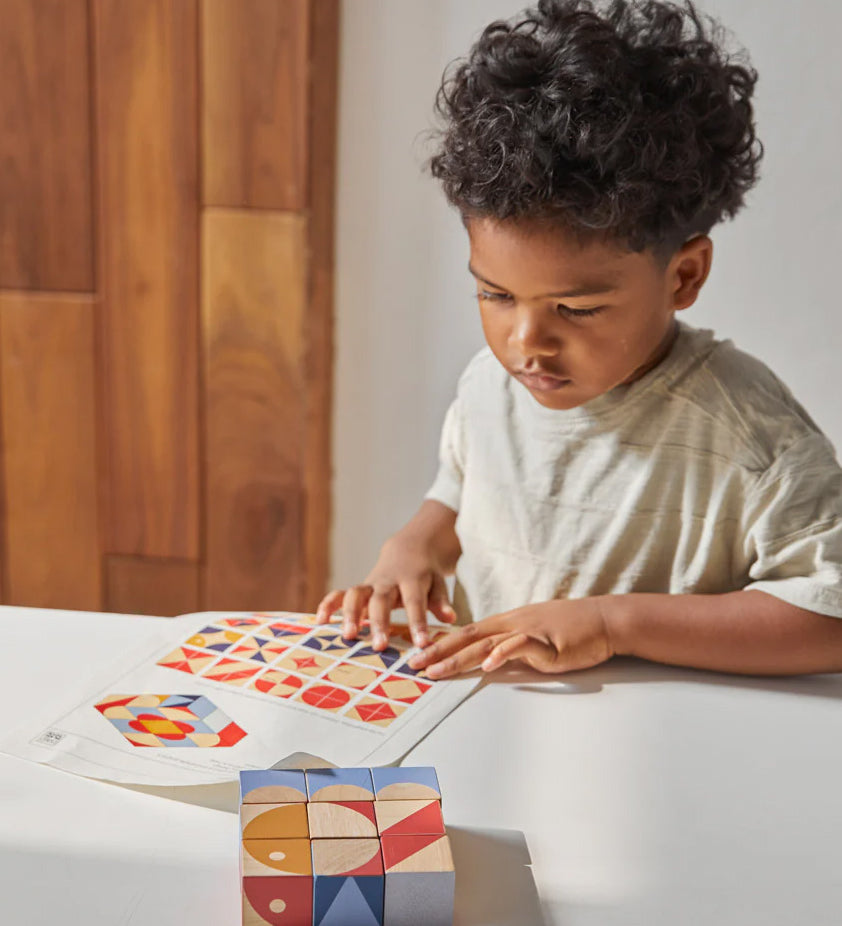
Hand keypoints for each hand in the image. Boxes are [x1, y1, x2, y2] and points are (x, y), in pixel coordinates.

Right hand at [315, 536, 456, 650]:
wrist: (408, 550)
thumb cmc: (425, 575)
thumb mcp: (437, 584)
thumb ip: (441, 601)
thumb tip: (451, 619)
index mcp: (411, 579)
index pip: (415, 601)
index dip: (418, 622)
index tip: (421, 644)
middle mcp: (387, 581)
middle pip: (381, 600)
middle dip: (379, 622)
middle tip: (379, 647)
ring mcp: (369, 584)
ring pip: (355, 594)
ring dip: (350, 614)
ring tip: (349, 636)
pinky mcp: (357, 589)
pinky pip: (338, 594)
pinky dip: (328, 605)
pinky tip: (320, 622)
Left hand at [408, 597, 614, 678]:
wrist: (603, 620)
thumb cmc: (571, 629)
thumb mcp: (534, 636)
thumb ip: (511, 646)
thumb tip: (489, 659)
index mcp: (507, 623)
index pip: (467, 633)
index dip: (441, 644)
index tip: (418, 654)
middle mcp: (512, 624)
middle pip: (468, 637)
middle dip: (438, 652)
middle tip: (414, 665)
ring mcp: (528, 631)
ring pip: (486, 644)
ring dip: (458, 658)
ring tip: (437, 670)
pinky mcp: (546, 641)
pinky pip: (520, 646)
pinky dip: (502, 654)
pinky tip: (487, 665)